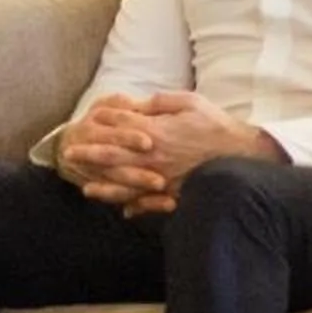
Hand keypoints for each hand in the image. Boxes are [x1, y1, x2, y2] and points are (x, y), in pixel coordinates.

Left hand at [60, 90, 279, 217]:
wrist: (242, 154)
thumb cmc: (215, 124)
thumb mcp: (189, 102)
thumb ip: (160, 103)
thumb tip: (137, 104)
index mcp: (155, 132)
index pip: (119, 127)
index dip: (101, 124)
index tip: (85, 123)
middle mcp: (154, 157)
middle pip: (114, 156)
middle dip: (90, 155)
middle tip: (69, 155)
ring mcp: (163, 177)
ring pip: (126, 184)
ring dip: (104, 187)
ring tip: (85, 188)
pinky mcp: (174, 192)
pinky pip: (150, 203)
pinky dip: (135, 207)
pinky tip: (123, 210)